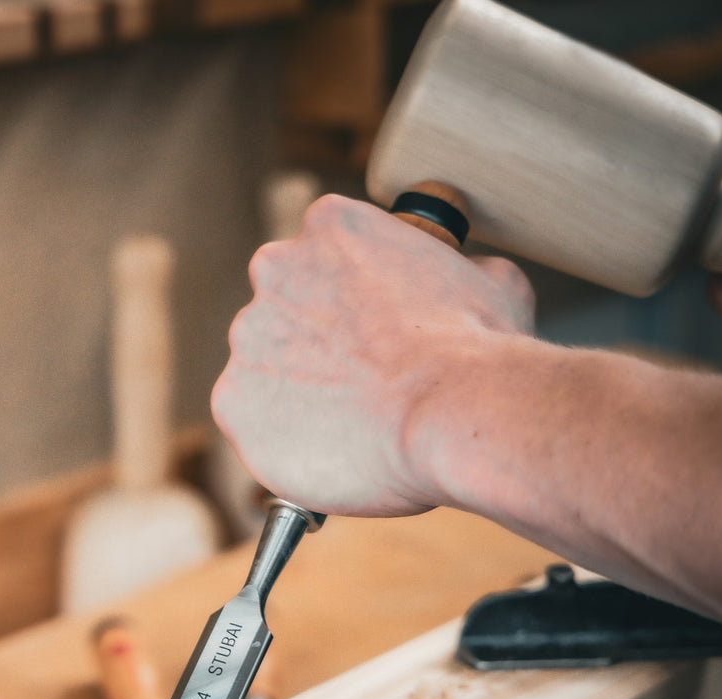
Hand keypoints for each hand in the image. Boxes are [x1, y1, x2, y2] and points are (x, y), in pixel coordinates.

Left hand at [211, 194, 535, 516]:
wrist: (452, 413)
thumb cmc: (478, 348)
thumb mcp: (490, 281)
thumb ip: (459, 269)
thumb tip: (471, 274)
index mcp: (330, 226)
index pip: (325, 258)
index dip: (353, 301)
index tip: (374, 332)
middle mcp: (274, 270)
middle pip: (287, 312)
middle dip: (319, 346)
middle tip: (364, 381)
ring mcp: (246, 338)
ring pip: (267, 370)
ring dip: (300, 392)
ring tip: (355, 422)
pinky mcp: (231, 403)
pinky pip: (254, 424)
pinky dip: (284, 440)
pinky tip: (331, 449)